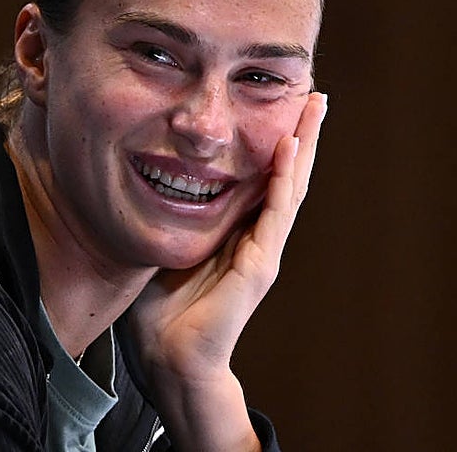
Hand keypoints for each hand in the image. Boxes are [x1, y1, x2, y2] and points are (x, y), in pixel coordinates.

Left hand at [129, 91, 327, 449]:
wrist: (170, 361)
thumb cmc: (160, 311)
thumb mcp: (163, 244)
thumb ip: (166, 216)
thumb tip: (142, 173)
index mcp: (237, 232)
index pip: (263, 177)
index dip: (276, 142)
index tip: (283, 104)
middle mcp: (258, 237)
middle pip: (286, 174)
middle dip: (302, 133)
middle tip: (314, 94)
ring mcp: (264, 250)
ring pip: (290, 185)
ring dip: (303, 144)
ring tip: (313, 106)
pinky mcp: (260, 265)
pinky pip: (275, 211)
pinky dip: (283, 176)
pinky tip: (288, 146)